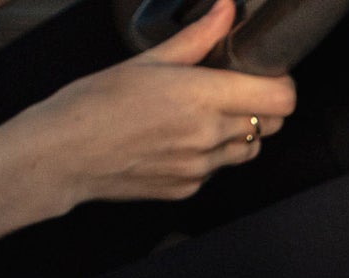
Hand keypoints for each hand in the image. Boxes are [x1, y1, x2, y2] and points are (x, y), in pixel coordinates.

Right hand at [13, 0, 297, 208]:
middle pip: (270, 125)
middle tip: (238, 91)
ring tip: (206, 117)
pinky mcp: (189, 189)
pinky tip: (180, 140)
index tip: (269, 75)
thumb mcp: (149, 60)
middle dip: (262, 107)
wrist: (66, 154)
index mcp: (201, 97)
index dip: (281, 86)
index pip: (279, 100)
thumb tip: (227, 10)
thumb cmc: (97, 102)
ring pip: (248, 150)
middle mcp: (207, 137)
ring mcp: (200, 168)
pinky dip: (211, 155)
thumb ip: (198, 38)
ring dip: (239, 133)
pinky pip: (218, 170)